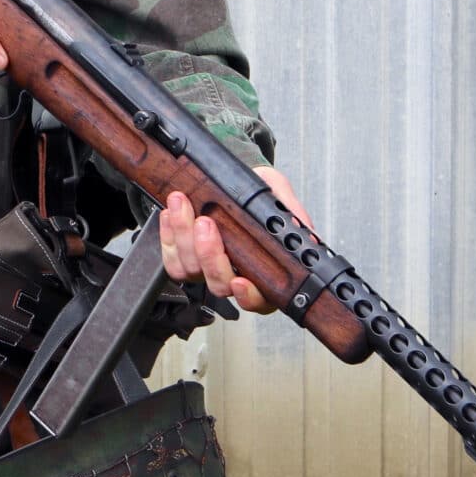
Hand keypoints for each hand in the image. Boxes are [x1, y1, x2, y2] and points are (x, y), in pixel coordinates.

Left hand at [159, 167, 312, 314]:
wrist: (232, 176)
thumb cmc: (258, 190)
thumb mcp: (278, 192)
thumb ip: (291, 213)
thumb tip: (307, 237)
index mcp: (263, 271)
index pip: (260, 299)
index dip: (249, 296)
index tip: (241, 281)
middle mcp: (233, 274)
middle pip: (219, 284)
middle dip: (209, 255)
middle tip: (206, 224)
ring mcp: (205, 268)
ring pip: (191, 269)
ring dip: (184, 236)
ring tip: (183, 204)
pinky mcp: (182, 257)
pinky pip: (171, 258)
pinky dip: (168, 235)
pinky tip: (171, 214)